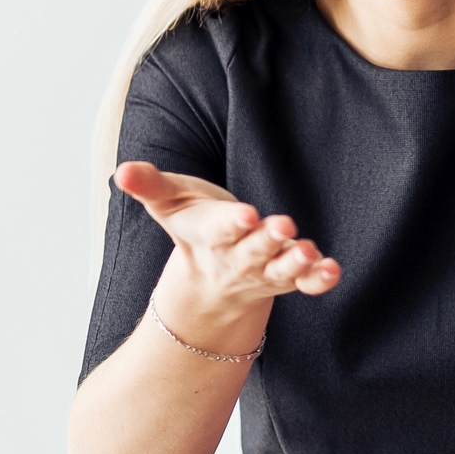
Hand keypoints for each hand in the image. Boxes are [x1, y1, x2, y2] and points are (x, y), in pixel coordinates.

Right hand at [114, 161, 340, 352]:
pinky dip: (319, 279)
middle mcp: (239, 257)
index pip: (221, 229)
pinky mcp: (289, 277)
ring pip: (281, 270)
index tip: (247, 214)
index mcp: (211, 236)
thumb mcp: (169, 203)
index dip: (232, 222)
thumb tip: (120, 171)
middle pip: (253, 251)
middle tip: (284, 225)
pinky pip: (306, 282)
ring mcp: (266, 270)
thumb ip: (149, 185)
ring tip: (310, 251)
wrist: (210, 280)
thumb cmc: (194, 226)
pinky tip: (333, 270)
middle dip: (267, 240)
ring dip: (296, 262)